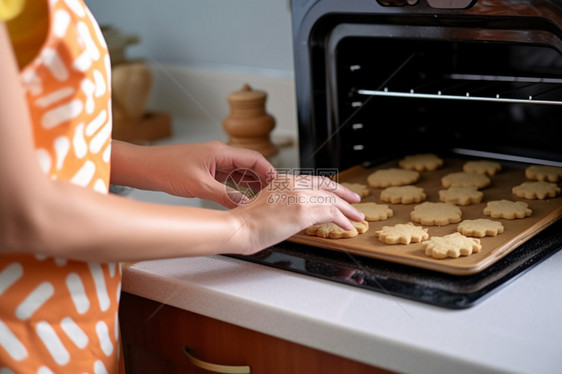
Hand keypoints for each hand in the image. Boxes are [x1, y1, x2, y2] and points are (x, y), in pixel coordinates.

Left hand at [113, 141, 275, 207]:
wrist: (143, 168)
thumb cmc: (165, 170)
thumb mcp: (198, 186)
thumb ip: (224, 195)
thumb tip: (244, 205)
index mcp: (220, 152)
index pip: (254, 158)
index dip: (269, 172)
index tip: (279, 186)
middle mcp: (219, 155)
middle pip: (250, 165)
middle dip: (263, 180)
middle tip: (274, 196)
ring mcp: (213, 162)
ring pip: (240, 173)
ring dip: (251, 185)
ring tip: (262, 200)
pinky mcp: (206, 171)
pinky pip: (228, 179)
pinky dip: (237, 188)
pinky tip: (242, 199)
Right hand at [228, 173, 364, 253]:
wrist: (240, 227)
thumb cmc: (248, 222)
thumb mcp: (270, 204)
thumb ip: (287, 202)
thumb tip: (302, 213)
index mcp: (284, 179)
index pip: (315, 180)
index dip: (332, 187)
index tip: (341, 192)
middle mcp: (294, 184)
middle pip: (327, 188)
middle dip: (345, 195)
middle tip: (356, 202)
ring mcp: (300, 196)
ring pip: (333, 200)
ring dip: (348, 211)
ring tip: (357, 218)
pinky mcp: (303, 211)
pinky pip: (331, 213)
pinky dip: (343, 220)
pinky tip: (348, 226)